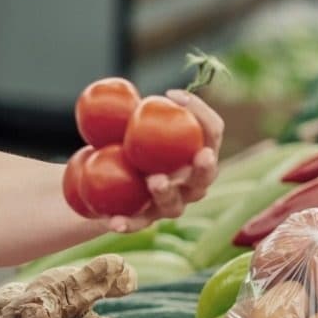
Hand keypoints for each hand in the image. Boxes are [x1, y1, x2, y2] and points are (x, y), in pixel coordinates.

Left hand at [105, 90, 224, 232]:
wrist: (105, 181)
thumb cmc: (129, 145)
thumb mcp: (134, 127)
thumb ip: (138, 115)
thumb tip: (126, 95)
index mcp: (196, 155)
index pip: (212, 132)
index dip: (200, 112)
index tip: (172, 94)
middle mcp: (190, 184)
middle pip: (205, 177)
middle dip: (206, 166)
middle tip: (202, 155)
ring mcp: (169, 205)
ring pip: (174, 204)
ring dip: (167, 192)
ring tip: (154, 180)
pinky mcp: (143, 220)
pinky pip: (137, 224)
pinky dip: (127, 223)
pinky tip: (113, 222)